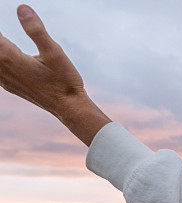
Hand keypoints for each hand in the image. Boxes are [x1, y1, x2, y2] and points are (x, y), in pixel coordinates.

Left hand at [0, 4, 109, 144]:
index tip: (1, 14)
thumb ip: (36, 30)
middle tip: (1, 35)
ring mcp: (4, 79)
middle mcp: (2, 69)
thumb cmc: (64, 81)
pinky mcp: (9, 85)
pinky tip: (3, 57)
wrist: (69, 108)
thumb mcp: (54, 53)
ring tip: (3, 43)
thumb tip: (22, 9)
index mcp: (9, 57)